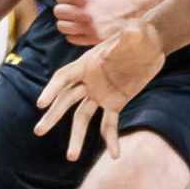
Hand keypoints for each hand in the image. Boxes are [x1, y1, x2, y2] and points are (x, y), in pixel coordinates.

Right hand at [33, 19, 164, 160]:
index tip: (41, 103)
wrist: (150, 44)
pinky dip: (111, 139)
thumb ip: (131, 36)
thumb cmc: (140, 35)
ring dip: (76, 136)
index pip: (64, 77)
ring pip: (82, 117)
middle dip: (53, 116)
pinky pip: (109, 124)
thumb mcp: (136, 33)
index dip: (52, 89)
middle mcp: (89, 80)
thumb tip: (132, 31)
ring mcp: (100, 93)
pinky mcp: (115, 103)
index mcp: (87, 63)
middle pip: (66, 100)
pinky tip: (114, 155)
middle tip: (39, 131)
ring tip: (71, 157)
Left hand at [52, 0, 149, 45]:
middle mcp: (84, 11)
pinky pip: (72, 38)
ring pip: (62, 26)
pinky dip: (74, 34)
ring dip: (67, 22)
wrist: (133, 7)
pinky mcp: (93, 38)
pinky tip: (81, 28)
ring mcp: (88, 27)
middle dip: (64, 9)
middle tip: (73, 9)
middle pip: (58, 12)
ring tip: (76, 19)